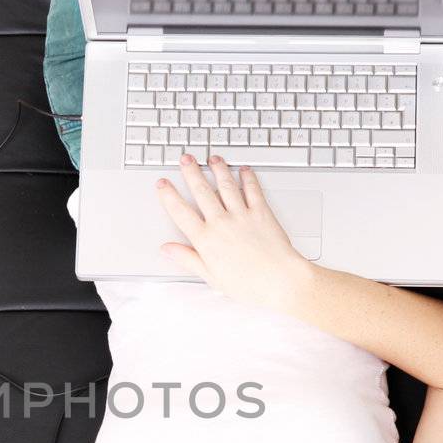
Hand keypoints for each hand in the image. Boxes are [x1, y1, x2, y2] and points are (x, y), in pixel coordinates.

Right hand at [154, 154, 314, 313]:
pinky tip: (244, 170)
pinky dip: (248, 178)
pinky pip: (252, 190)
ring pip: (226, 185)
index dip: (169, 196)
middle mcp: (222, 223)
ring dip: (218, 169)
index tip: (163, 184)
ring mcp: (242, 215)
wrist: (279, 280)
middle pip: (202, 191)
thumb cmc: (248, 284)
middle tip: (185, 159)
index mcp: (206, 239)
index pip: (181, 212)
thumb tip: (168, 249)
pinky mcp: (261, 213)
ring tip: (212, 158)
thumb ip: (188, 259)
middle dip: (191, 172)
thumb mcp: (211, 276)